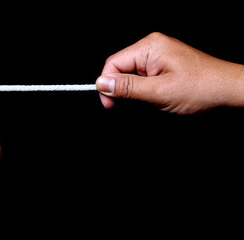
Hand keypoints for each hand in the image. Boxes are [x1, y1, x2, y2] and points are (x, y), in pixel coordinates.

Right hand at [96, 32, 243, 113]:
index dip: (108, 85)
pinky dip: (144, 91)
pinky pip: (143, 78)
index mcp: (149, 47)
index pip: (113, 63)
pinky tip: (155, 98)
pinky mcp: (163, 65)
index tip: (110, 104)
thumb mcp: (159, 92)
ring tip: (151, 101)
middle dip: (123, 90)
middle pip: (121, 69)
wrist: (229, 90)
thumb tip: (102, 83)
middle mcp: (152, 47)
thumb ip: (127, 88)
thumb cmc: (201, 88)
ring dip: (135, 92)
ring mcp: (158, 56)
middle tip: (131, 107)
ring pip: (131, 76)